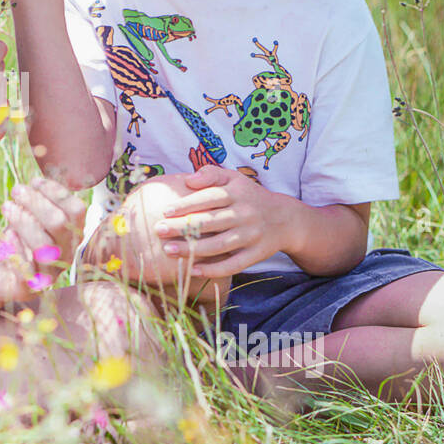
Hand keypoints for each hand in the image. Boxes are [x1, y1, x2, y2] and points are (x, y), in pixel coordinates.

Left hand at [0, 176, 87, 295]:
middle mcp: (66, 254)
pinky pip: (26, 269)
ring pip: (43, 245)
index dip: (56, 192)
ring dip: (23, 221)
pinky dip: (16, 248)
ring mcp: (50, 273)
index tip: (34, 181)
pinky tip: (6, 234)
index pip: (75, 210)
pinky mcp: (30, 288)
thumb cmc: (17, 240)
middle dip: (36, 202)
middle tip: (16, 190)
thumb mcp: (28, 217)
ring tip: (7, 206)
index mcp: (72, 235)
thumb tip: (34, 184)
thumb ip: (36, 203)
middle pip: (59, 224)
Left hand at [150, 165, 294, 276]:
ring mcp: (252, 236)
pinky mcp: (256, 254)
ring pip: (220, 245)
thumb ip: (211, 173)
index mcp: (238, 193)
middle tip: (158, 231)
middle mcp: (246, 214)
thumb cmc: (249, 196)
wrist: (285, 218)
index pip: (210, 198)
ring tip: (168, 251)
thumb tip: (188, 179)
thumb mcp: (234, 178)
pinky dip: (213, 270)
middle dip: (183, 227)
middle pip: (211, 222)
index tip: (165, 211)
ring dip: (192, 250)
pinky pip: (233, 264)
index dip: (186, 205)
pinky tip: (192, 270)